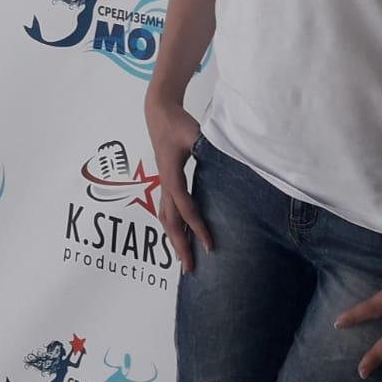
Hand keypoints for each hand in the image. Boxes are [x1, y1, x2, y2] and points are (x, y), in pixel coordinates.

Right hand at [145, 94, 211, 273]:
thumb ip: (204, 146)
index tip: (209, 245)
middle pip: (170, 221)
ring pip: (165, 218)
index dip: (196, 226)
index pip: (185, 207)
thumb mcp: (194, 133)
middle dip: (180, 245)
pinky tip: (180, 234)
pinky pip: (166, 210)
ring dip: (174, 239)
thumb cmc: (178, 122)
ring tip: (183, 259)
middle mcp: (164, 183)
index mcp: (171, 174)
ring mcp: (162, 183)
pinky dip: (172, 226)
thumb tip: (223, 160)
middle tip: (190, 268)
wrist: (159, 112)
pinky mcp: (165, 181)